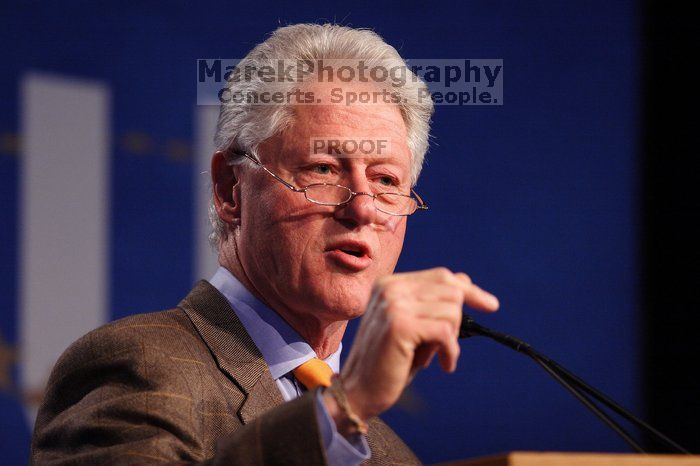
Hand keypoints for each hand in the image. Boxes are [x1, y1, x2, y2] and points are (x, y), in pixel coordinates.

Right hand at [337, 267, 498, 422]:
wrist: (358, 391)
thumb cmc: (388, 361)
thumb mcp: (412, 325)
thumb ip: (432, 302)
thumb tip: (464, 280)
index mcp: (389, 284)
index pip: (441, 276)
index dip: (469, 290)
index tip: (491, 306)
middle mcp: (390, 288)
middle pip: (451, 291)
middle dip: (455, 321)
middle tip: (441, 346)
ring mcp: (393, 304)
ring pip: (451, 311)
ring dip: (450, 339)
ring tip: (432, 356)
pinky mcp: (400, 325)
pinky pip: (445, 332)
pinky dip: (450, 352)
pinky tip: (441, 366)